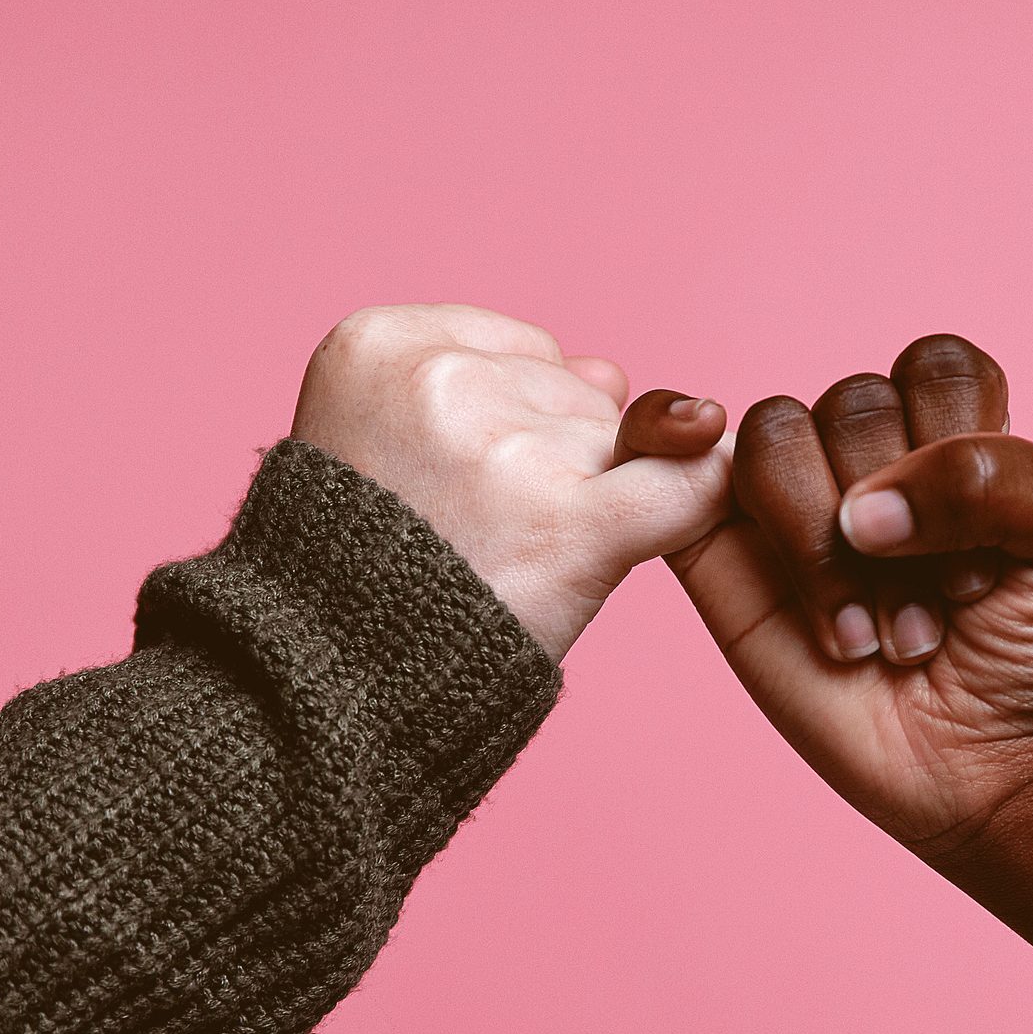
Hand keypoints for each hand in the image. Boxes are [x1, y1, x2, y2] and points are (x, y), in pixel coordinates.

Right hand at [293, 303, 730, 660]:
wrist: (334, 689)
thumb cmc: (366, 568)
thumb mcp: (385, 436)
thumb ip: (500, 382)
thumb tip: (616, 375)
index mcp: (378, 344)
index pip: (523, 351)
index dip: (513, 421)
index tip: (452, 480)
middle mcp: (434, 381)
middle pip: (571, 393)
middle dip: (548, 457)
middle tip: (469, 530)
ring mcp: (502, 450)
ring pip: (616, 439)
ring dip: (586, 500)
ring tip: (497, 560)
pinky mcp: (566, 524)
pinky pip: (682, 485)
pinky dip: (698, 498)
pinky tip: (689, 508)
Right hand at [668, 335, 1032, 866]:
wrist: (1003, 774)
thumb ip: (995, 471)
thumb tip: (861, 509)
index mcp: (955, 429)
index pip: (934, 366)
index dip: (959, 446)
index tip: (995, 550)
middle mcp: (869, 453)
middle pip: (854, 404)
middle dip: (907, 524)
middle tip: (941, 612)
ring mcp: (792, 502)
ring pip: (773, 435)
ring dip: (827, 551)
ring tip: (872, 636)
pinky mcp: (720, 554)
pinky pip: (674, 471)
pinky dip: (681, 469)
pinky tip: (767, 575)